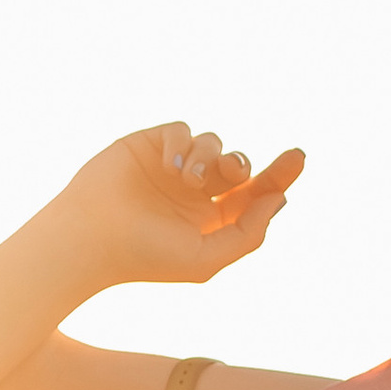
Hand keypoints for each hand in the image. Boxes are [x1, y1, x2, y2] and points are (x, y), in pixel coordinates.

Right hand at [54, 123, 303, 291]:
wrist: (92, 238)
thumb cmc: (145, 256)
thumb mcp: (206, 259)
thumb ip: (248, 234)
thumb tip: (278, 199)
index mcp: (210, 219)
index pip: (253, 192)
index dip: (279, 175)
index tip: (299, 158)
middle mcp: (195, 191)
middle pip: (238, 164)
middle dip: (243, 164)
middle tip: (234, 173)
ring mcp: (173, 166)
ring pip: (212, 143)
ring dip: (209, 158)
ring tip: (188, 181)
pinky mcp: (150, 144)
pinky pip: (183, 130)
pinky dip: (184, 145)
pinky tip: (171, 168)